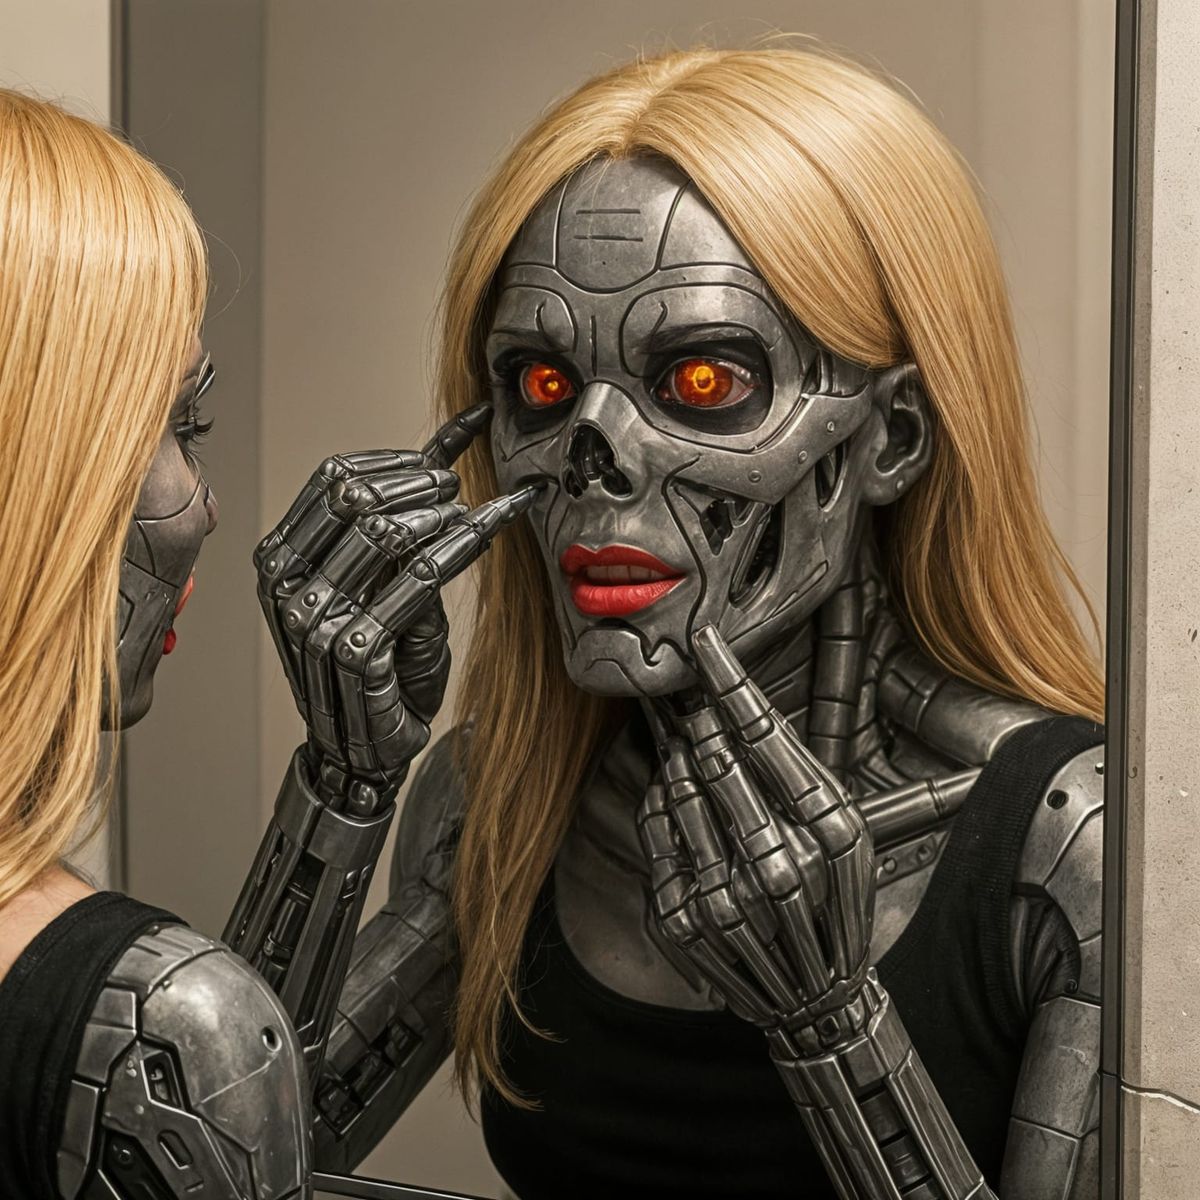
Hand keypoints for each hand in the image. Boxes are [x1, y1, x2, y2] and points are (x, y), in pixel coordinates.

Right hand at [256, 405, 535, 808]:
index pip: (332, 480)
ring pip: (386, 533)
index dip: (392, 459)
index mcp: (281, 559)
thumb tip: (442, 454)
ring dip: (441, 514)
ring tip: (472, 514)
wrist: (366, 747)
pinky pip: (418, 578)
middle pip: (357, 497)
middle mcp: (287, 584)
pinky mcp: (353, 648)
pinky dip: (460, 546)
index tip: (440, 459)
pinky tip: (485, 533)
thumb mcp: (379, 584)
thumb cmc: (376, 664)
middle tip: (458, 489)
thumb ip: (397, 526)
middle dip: (418, 482)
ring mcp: (315, 618)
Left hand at [637, 625, 876, 1051]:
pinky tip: (674, 785)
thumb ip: (805, 774)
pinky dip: (661, 799)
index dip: (731, 683)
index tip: (706, 642)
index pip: (768, 736)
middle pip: (718, 757)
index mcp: (828, 834)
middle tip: (693, 699)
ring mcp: (725, 897)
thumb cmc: (834, 898)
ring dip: (679, 753)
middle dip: (701, 718)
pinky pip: (656, 834)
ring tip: (689, 742)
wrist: (812, 996)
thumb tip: (751, 710)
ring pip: (681, 790)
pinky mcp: (684, 921)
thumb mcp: (849, 835)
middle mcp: (776, 866)